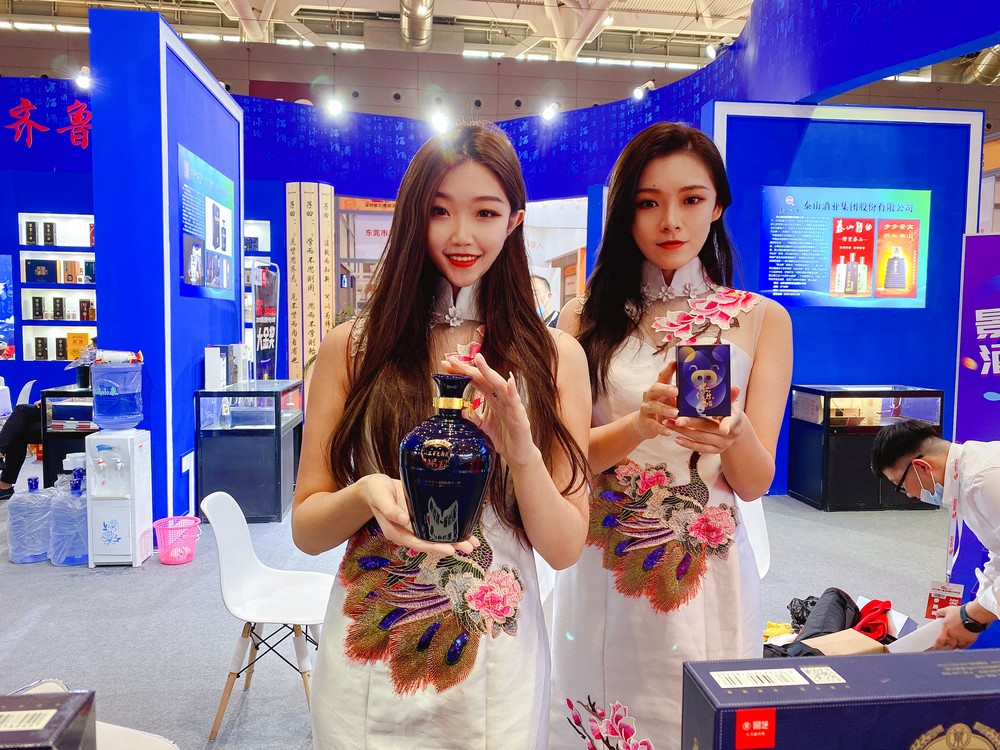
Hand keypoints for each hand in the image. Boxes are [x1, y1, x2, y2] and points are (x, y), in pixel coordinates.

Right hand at [360, 473, 478, 555]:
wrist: (376, 487)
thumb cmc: (376, 491)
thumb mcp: (380, 497)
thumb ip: (390, 509)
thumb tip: (404, 520)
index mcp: (397, 531)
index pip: (417, 543)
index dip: (433, 547)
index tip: (449, 549)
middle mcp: (409, 532)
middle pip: (430, 543)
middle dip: (450, 546)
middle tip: (469, 548)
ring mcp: (416, 526)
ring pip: (437, 536)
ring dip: (455, 540)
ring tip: (473, 543)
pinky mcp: (422, 517)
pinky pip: (438, 525)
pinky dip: (451, 528)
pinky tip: (465, 529)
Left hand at [442, 352, 540, 467]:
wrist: (517, 453)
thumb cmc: (502, 437)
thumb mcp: (481, 427)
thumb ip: (472, 417)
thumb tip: (460, 409)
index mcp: (491, 398)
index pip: (475, 380)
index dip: (461, 372)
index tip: (446, 365)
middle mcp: (500, 397)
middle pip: (483, 378)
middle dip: (468, 368)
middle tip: (452, 360)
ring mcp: (511, 404)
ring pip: (499, 384)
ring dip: (489, 372)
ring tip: (478, 359)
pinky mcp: (520, 416)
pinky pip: (516, 402)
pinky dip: (513, 391)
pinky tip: (510, 382)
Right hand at [631, 361, 678, 441]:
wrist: (644, 424)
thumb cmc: (662, 408)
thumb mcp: (670, 399)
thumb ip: (680, 394)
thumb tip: (703, 389)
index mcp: (658, 387)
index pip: (662, 376)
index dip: (668, 369)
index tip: (675, 362)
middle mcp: (650, 395)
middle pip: (655, 389)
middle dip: (666, 389)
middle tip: (676, 391)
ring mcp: (646, 408)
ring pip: (654, 407)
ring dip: (665, 410)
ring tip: (676, 413)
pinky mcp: (645, 421)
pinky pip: (653, 425)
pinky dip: (661, 428)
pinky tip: (669, 431)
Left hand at [671, 386, 745, 454]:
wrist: (733, 428)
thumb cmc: (729, 411)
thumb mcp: (731, 403)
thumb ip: (730, 396)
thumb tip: (735, 388)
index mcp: (735, 419)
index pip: (731, 421)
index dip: (727, 425)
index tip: (724, 429)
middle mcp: (730, 434)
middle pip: (708, 428)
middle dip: (691, 423)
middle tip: (677, 419)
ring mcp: (723, 444)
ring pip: (701, 438)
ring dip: (685, 432)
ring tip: (671, 425)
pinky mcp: (715, 450)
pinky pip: (700, 448)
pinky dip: (688, 444)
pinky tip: (677, 439)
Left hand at [932, 605, 978, 649]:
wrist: (973, 615)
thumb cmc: (961, 613)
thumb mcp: (947, 610)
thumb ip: (941, 612)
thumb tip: (938, 614)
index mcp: (947, 629)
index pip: (940, 641)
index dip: (937, 645)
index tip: (936, 647)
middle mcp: (954, 636)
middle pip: (949, 646)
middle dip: (946, 647)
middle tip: (945, 646)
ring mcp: (962, 638)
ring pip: (957, 646)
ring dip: (955, 646)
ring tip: (953, 645)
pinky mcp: (970, 639)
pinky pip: (966, 645)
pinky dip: (963, 646)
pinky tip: (962, 644)